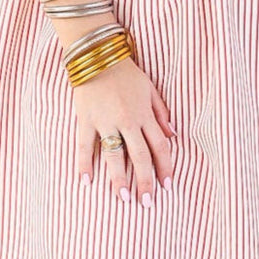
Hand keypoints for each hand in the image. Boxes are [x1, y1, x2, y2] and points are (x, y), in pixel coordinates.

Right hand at [73, 55, 176, 205]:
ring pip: (114, 155)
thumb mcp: (150, 89)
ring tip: (123, 199)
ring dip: (119, 179)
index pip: (159, 146)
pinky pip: (84, 145)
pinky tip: (86, 181)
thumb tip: (174, 134)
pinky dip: (84, 163)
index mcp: (144, 115)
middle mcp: (127, 121)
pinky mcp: (86, 119)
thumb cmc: (126, 72)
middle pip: (139, 156)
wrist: (97, 55)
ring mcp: (105, 121)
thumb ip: (161, 112)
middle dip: (145, 181)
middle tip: (147, 203)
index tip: (167, 186)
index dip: (164, 167)